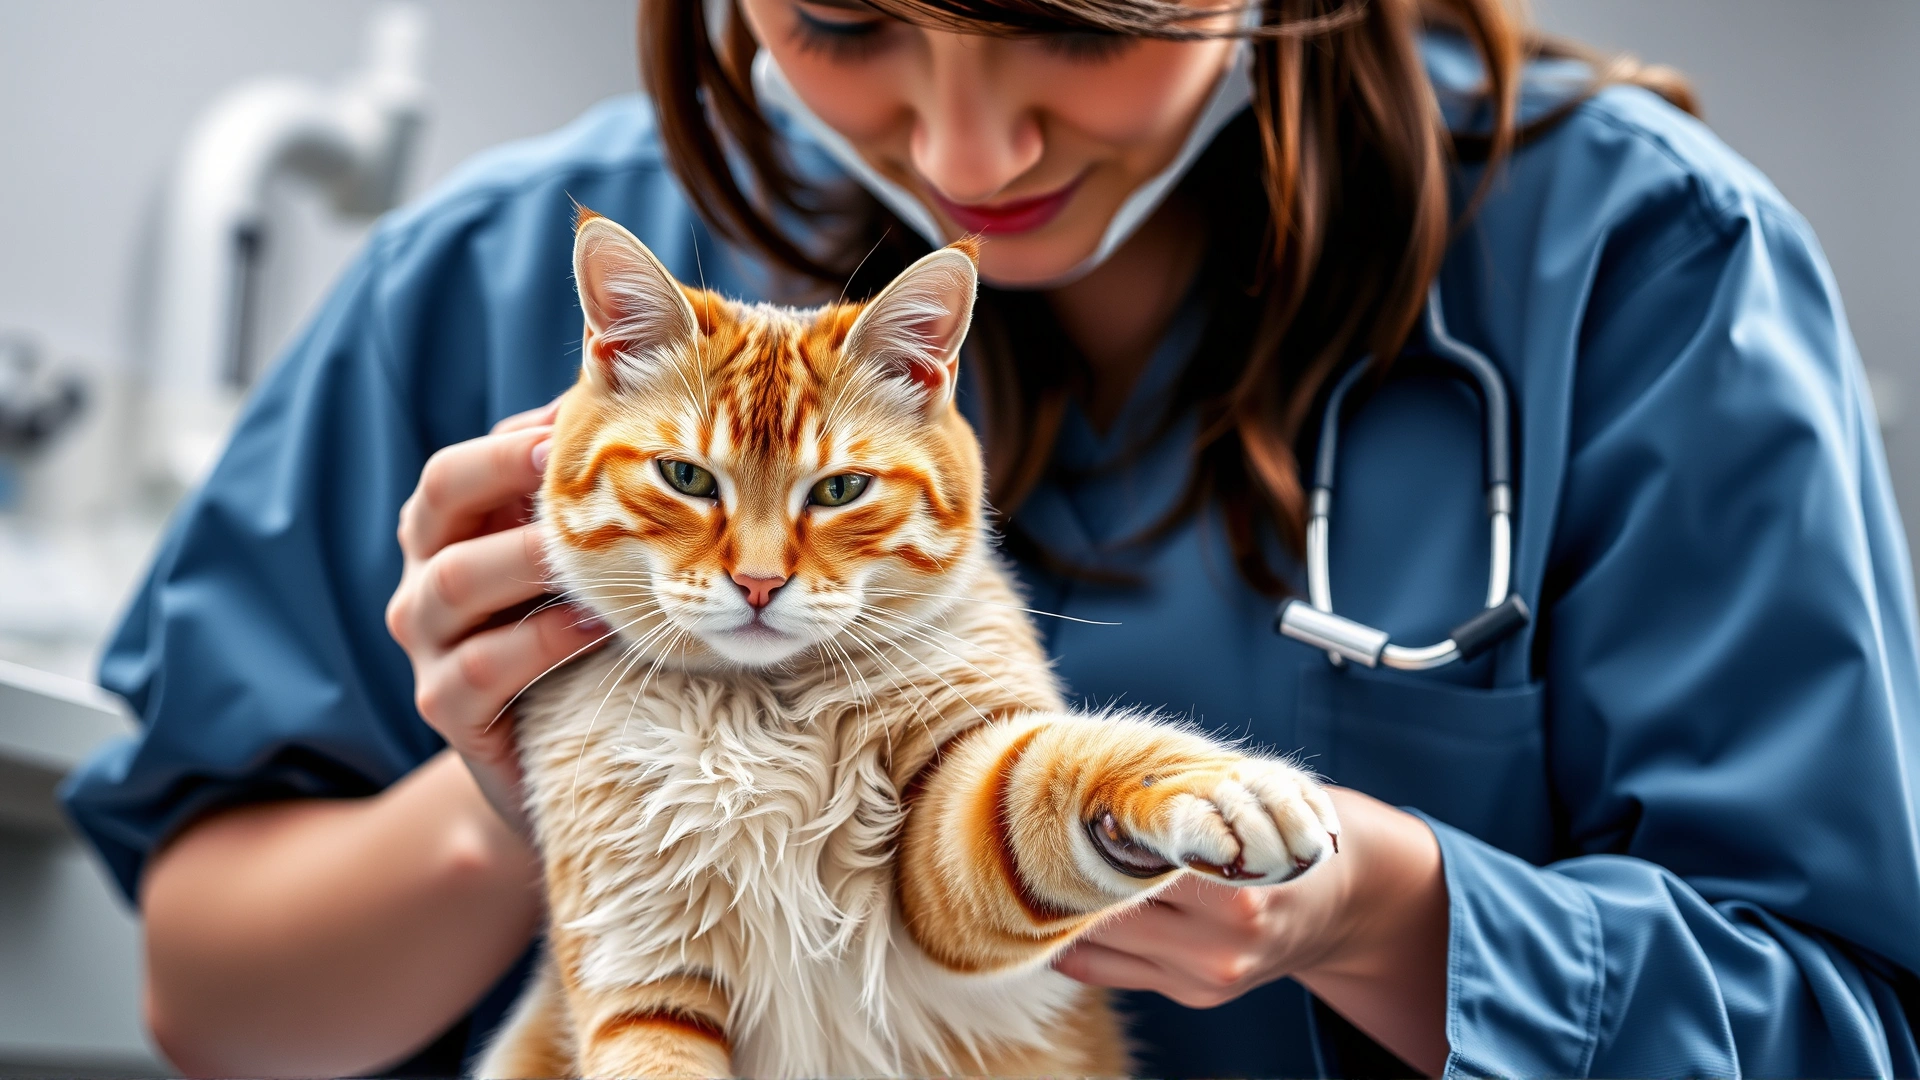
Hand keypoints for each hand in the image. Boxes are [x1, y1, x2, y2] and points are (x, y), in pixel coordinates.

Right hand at [385, 399, 609, 835]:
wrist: (569, 755)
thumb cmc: (580, 637)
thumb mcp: (578, 564)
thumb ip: (585, 501)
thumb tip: (629, 413)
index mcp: (447, 532)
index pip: (454, 469)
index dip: (509, 445)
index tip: (573, 426)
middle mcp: (423, 578)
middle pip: (434, 503)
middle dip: (500, 473)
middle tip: (568, 466)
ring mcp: (426, 646)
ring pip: (452, 582)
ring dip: (526, 558)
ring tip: (592, 552)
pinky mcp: (447, 708)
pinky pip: (477, 668)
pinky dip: (539, 641)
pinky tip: (596, 627)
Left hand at [1053, 787, 1450, 1073]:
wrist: (1345, 904)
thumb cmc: (1285, 832)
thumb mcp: (1254, 800)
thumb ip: (1188, 799)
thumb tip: (1092, 780)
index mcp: (1241, 884)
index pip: (1140, 858)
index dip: (1092, 831)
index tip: (1058, 808)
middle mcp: (1224, 940)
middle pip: (1114, 903)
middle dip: (1071, 866)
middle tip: (1034, 833)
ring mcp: (1207, 976)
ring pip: (1100, 943)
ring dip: (1063, 906)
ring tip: (1034, 868)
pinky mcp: (1195, 996)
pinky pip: (1107, 972)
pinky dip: (1073, 943)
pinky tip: (1049, 913)